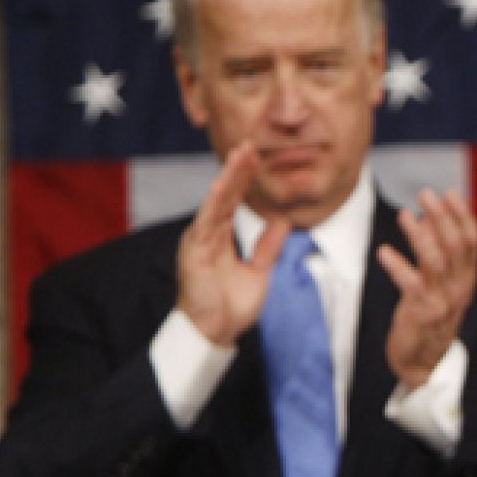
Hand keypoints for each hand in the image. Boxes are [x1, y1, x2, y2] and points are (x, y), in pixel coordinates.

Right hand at [176, 142, 288, 346]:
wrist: (214, 332)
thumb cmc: (230, 305)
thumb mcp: (258, 271)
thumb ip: (267, 246)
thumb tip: (283, 221)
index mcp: (220, 236)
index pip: (234, 201)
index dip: (244, 179)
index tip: (256, 157)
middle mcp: (207, 234)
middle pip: (224, 195)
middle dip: (237, 170)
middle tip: (249, 144)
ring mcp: (199, 241)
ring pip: (216, 203)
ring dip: (228, 179)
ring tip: (239, 156)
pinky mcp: (194, 253)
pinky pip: (206, 225)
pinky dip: (213, 205)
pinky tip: (220, 187)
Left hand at [376, 188, 476, 389]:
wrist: (424, 362)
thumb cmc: (429, 316)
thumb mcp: (439, 283)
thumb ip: (435, 252)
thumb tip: (422, 217)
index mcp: (467, 277)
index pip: (472, 240)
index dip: (462, 214)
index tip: (449, 192)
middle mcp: (460, 287)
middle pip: (456, 245)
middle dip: (442, 216)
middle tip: (425, 194)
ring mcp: (443, 301)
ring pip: (437, 260)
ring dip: (421, 235)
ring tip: (405, 215)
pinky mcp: (423, 313)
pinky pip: (411, 284)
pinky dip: (397, 265)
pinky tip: (383, 251)